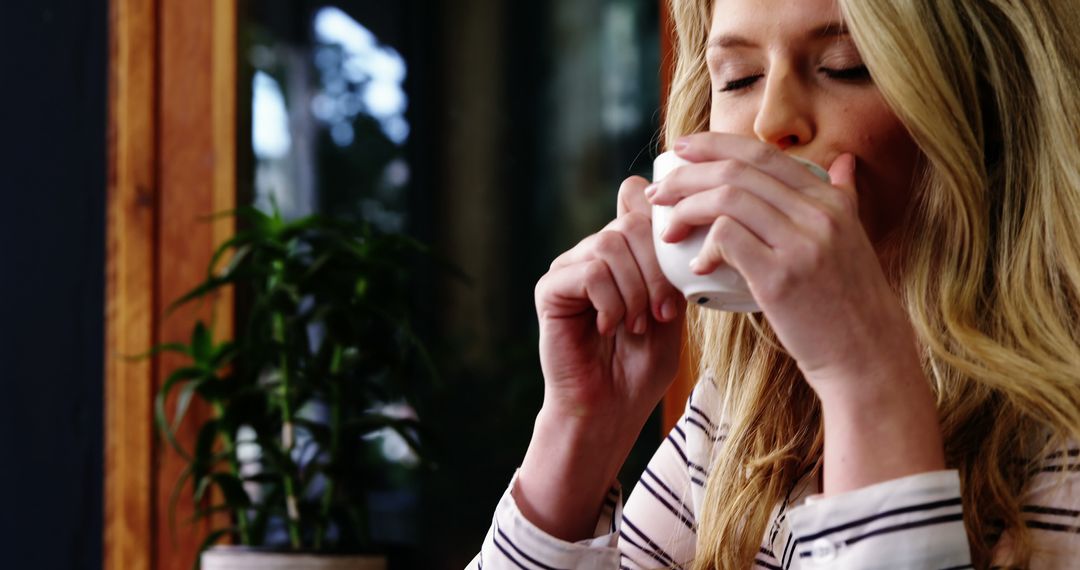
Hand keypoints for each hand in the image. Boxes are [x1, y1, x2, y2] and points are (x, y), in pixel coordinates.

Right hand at [534, 175, 685, 431]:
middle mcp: (592, 254)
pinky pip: (589, 272)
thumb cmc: (641, 367)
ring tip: (637, 326)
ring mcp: (569, 269)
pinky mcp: (550, 289)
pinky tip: (609, 328)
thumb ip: (666, 261)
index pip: (639, 207)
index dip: (663, 232)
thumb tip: (651, 198)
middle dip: (656, 270)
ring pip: (610, 244)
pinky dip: (611, 302)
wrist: (610, 411)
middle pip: (630, 223)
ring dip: (635, 290)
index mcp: (623, 254)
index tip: (678, 279)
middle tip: (662, 314)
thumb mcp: (671, 307)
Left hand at [647, 133, 919, 391]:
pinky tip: (697, 265)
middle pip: (736, 172)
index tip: (681, 150)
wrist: (867, 354)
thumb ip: (845, 197)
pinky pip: (727, 240)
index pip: (761, 153)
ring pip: (727, 200)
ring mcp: (801, 244)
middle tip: (658, 192)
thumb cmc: (851, 302)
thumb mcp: (855, 239)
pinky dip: (704, 247)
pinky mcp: (781, 278)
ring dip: (686, 210)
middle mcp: (818, 214)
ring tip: (668, 230)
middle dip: (686, 176)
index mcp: (829, 200)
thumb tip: (844, 163)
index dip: (714, 145)